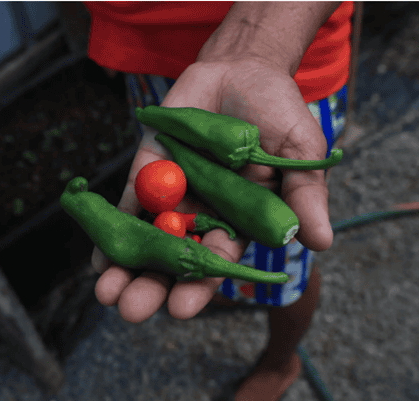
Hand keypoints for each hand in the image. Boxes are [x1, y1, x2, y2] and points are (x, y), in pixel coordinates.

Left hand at [92, 57, 332, 322]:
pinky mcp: (148, 173)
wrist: (242, 71)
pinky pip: (128, 204)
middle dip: (151, 286)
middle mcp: (202, 217)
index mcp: (239, 222)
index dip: (199, 285)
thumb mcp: (300, 155)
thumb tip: (320, 242)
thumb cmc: (278, 115)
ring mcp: (172, 196)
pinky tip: (97, 255)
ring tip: (105, 293)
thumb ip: (304, 197)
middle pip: (174, 260)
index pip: (217, 262)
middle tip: (130, 310)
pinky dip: (112, 227)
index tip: (179, 309)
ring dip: (125, 266)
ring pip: (145, 239)